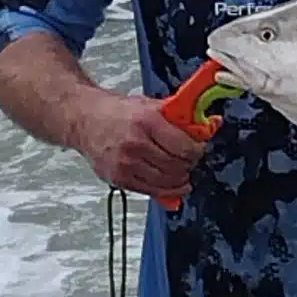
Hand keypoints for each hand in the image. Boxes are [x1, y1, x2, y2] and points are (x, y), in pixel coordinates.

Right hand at [73, 92, 209, 197]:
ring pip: (166, 182)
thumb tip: (212, 123)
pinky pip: (151, 191)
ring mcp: (125, 164)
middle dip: (189, 165)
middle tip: (191, 160)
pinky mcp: (119, 179)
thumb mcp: (151, 105)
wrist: (84, 119)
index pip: (183, 146)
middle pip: (176, 166)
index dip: (197, 150)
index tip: (199, 149)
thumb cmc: (118, 111)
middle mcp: (135, 144)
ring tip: (183, 172)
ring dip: (180, 179)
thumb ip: (180, 116)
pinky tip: (173, 184)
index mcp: (146, 121)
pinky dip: (167, 190)